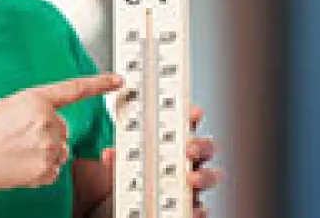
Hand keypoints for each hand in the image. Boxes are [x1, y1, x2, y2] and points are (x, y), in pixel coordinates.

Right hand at [0, 74, 122, 192]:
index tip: (117, 81)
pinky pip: (53, 168)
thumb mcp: (7, 106)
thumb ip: (35, 108)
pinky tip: (18, 164)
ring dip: (43, 152)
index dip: (99, 84)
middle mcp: (46, 120)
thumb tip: (53, 122)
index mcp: (34, 98)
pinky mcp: (47, 168)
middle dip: (46, 132)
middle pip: (62, 128)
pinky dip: (39, 169)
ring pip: (59, 149)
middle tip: (16, 137)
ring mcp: (49, 146)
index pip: (74, 89)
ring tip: (15, 151)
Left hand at [99, 105, 222, 217]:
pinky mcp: (189, 205)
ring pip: (210, 176)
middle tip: (188, 148)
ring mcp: (190, 183)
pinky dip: (199, 209)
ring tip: (191, 178)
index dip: (192, 117)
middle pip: (205, 149)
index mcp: (170, 146)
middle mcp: (185, 162)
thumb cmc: (131, 180)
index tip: (194, 112)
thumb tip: (109, 154)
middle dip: (200, 146)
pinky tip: (195, 209)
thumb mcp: (121, 166)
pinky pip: (200, 208)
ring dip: (204, 176)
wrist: (130, 208)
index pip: (185, 126)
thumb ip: (117, 159)